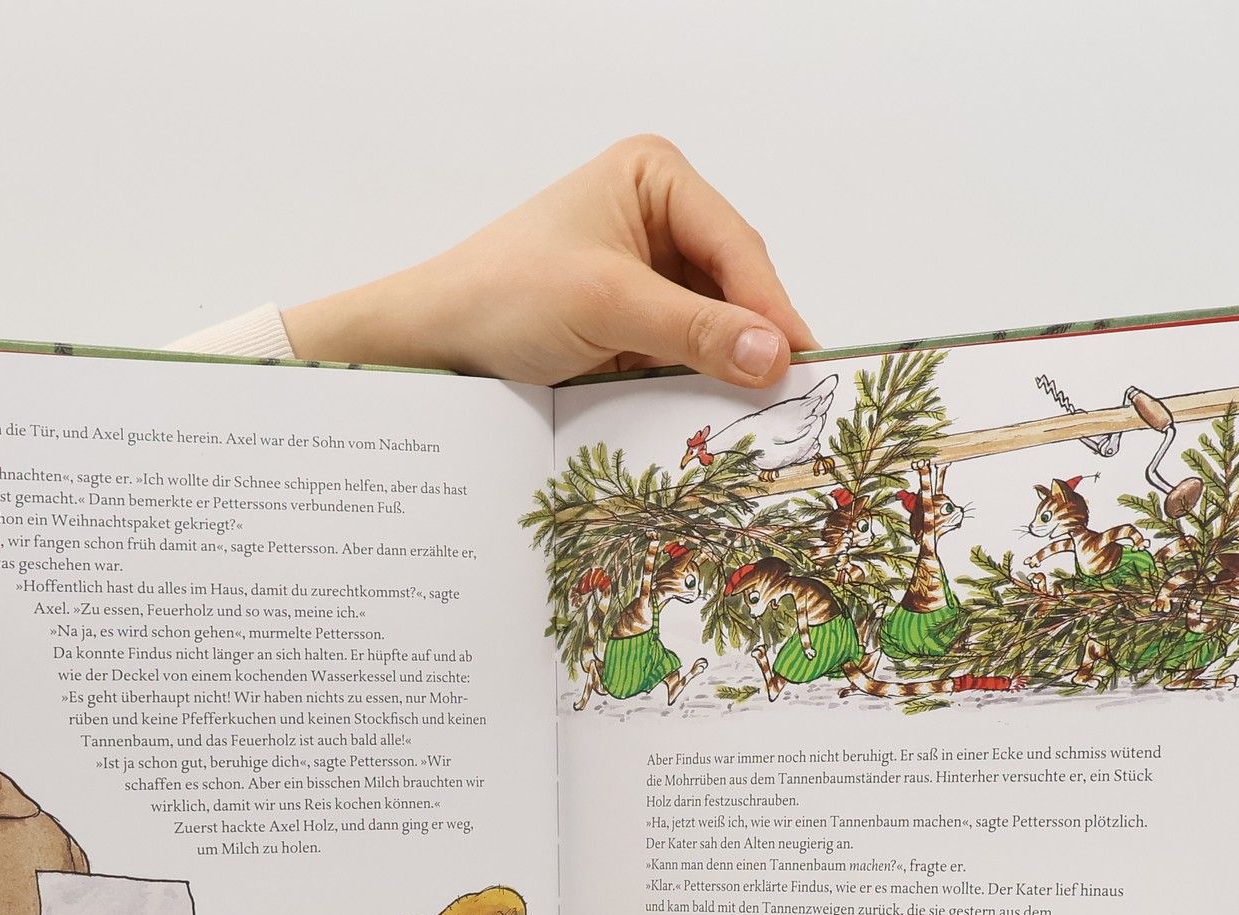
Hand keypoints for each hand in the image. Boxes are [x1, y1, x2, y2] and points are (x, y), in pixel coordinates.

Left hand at [286, 136, 816, 388]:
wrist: (434, 342)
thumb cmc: (505, 296)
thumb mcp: (607, 306)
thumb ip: (693, 329)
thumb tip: (774, 355)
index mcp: (655, 177)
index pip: (735, 245)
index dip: (771, 307)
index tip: (804, 362)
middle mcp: (658, 213)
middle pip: (732, 283)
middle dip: (753, 337)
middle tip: (793, 397)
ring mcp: (645, 269)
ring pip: (712, 322)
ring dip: (726, 365)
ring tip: (759, 413)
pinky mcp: (631, 319)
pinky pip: (682, 349)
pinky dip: (695, 380)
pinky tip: (712, 412)